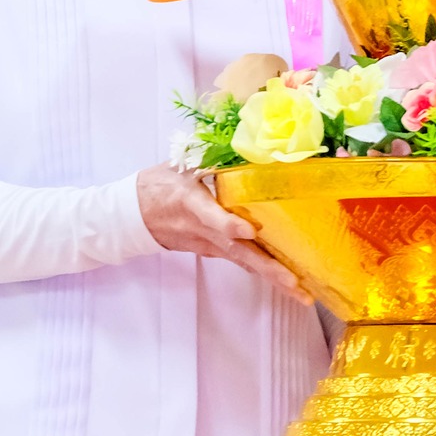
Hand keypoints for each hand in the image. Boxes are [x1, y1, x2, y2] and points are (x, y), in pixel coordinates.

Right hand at [135, 164, 308, 302]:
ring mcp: (209, 245)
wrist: (133, 215)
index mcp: (192, 203)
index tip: (249, 230)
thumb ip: (210, 156)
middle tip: (297, 286)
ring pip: (244, 262)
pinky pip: (242, 261)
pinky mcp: (213, 251)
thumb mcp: (181, 164)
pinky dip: (265, 272)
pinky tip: (289, 283)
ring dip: (273, 278)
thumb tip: (247, 142)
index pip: (212, 217)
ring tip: (302, 293)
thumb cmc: (159, 184)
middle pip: (238, 252)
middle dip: (270, 270)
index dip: (229, 224)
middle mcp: (203, 230)